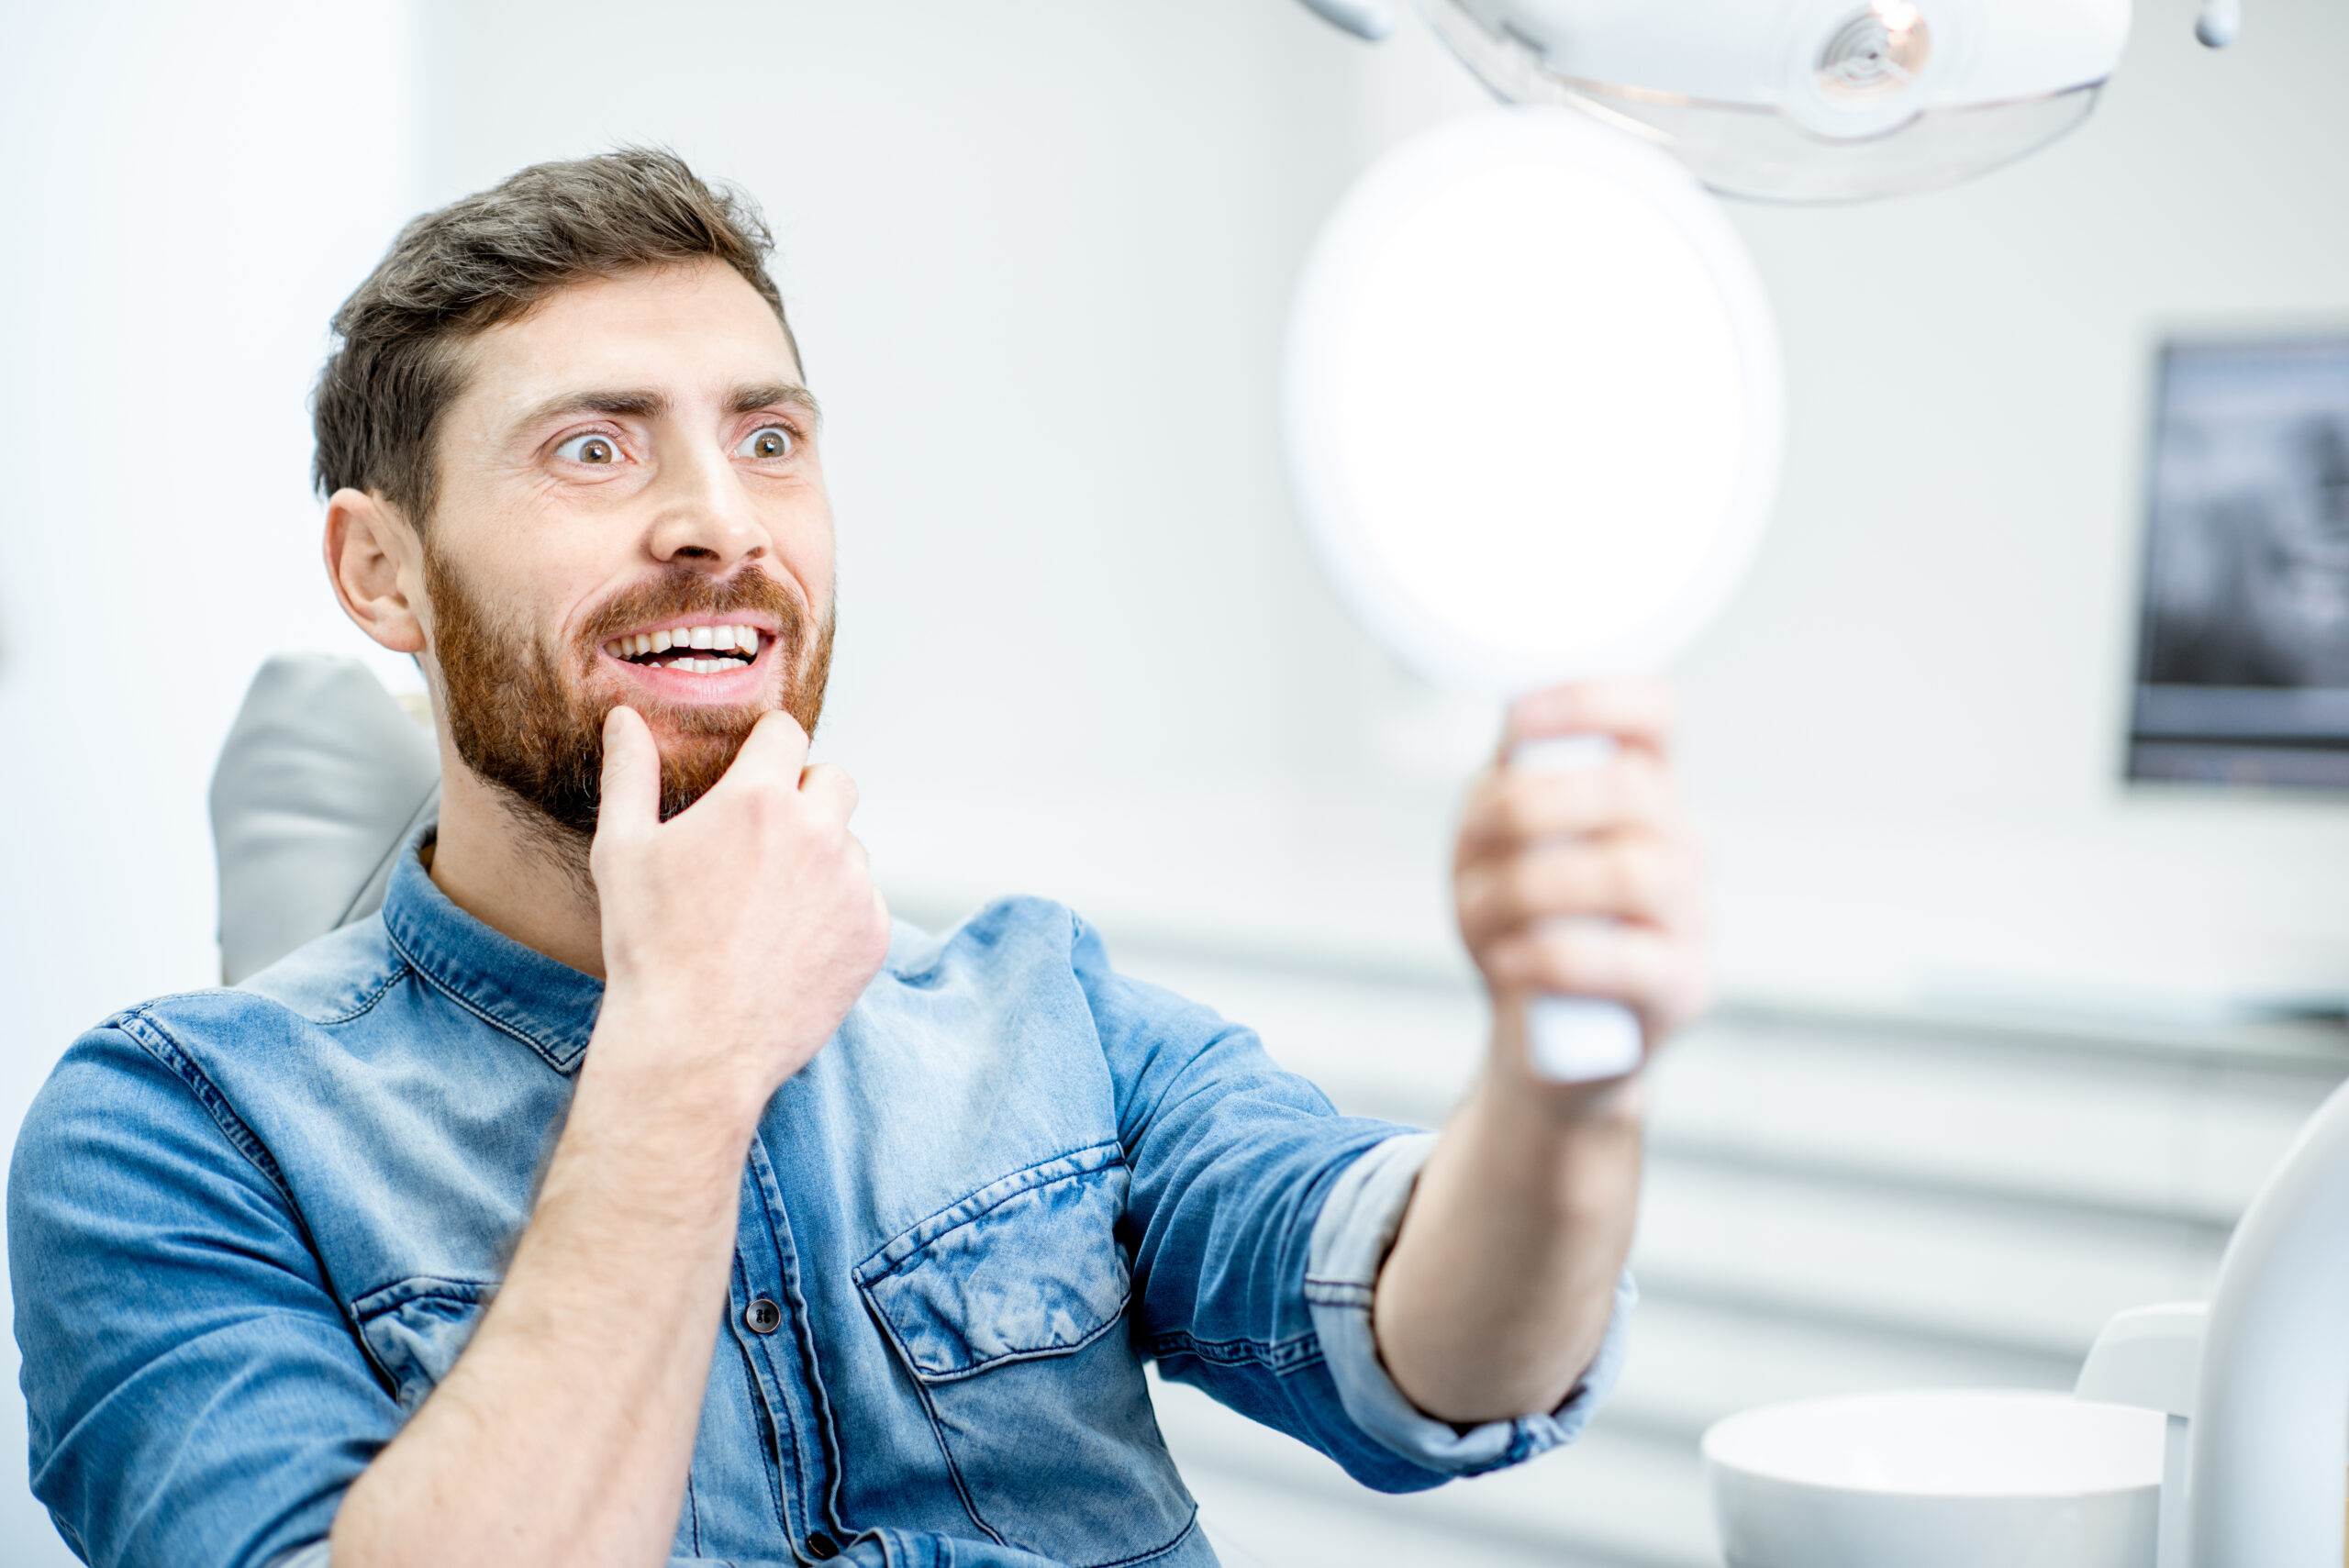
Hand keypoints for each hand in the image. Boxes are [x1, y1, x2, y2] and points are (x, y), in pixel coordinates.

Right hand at [587, 707, 890, 1113]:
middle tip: (765, 836)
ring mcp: (854, 885)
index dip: (766, 748)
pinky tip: (790, 945)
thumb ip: (630, 773)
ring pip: (850, 846)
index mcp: (760, 799)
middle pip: (834, 780)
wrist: (694, 1044)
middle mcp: (819, 832)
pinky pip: (865, 902)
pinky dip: (837, 914)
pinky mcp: (874, 935)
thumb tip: (625, 718)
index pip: (786, 733)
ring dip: (821, 859)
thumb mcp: (622, 850)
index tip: (754, 770)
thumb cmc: (650, 947)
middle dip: (806, 794)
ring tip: (768, 906)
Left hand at [1453, 678, 1709, 1060]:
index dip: (1592, 700)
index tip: (1519, 722)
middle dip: (1533, 806)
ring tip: (1480, 910)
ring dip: (1530, 886)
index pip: (1654, 711)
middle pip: (1634, 790)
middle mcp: (1680, 842)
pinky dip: (1547, 955)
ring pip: (1630, 872)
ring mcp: (1691, 916)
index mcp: (1640, 787)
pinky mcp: (1682, 988)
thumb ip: (1510, 779)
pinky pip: (1626, 961)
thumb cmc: (1521, 924)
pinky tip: (1508, 959)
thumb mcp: (1496, 840)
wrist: (1540, 1041)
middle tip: (1477, 840)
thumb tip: (1517, 723)